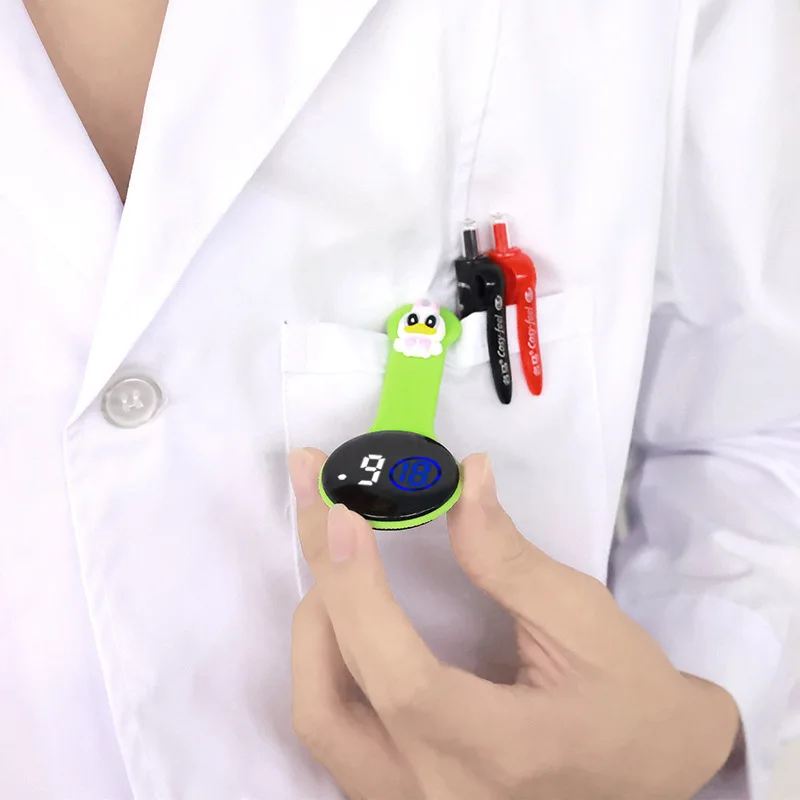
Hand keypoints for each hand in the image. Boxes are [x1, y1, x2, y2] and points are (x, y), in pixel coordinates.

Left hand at [289, 449, 740, 799]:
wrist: (649, 764)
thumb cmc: (630, 693)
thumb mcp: (582, 618)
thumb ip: (508, 556)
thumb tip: (464, 478)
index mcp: (500, 750)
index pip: (403, 680)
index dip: (361, 595)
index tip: (344, 514)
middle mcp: (441, 791)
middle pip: (337, 696)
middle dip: (324, 579)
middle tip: (320, 498)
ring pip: (319, 718)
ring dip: (315, 625)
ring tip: (337, 552)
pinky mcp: (401, 789)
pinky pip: (334, 727)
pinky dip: (325, 660)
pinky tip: (345, 607)